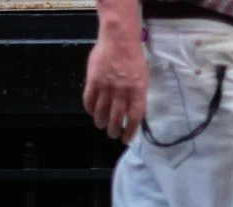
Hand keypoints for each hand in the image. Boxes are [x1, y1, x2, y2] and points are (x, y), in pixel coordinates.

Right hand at [83, 25, 146, 142]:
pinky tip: (91, 112)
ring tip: (101, 126)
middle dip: (113, 129)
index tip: (126, 139)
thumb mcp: (143, 79)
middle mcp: (122, 92)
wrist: (119, 40)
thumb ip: (138, 96)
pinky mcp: (93, 80)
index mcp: (137, 92)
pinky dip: (90, 108)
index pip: (134, 117)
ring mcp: (106, 86)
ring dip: (100, 121)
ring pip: (101, 111)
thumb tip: (134, 112)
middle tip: (112, 134)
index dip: (130, 131)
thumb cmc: (134, 58)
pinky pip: (89, 99)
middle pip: (116, 117)